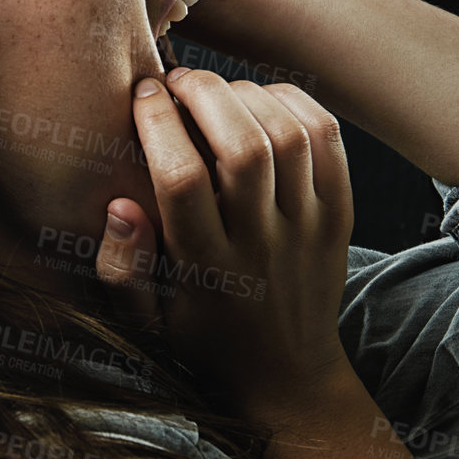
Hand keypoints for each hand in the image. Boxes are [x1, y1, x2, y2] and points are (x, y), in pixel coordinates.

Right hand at [90, 69, 355, 417]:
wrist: (288, 379)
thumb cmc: (202, 342)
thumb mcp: (144, 323)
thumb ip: (120, 269)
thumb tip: (119, 205)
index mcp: (208, 270)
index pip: (182, 179)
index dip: (158, 123)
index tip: (141, 95)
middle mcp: (263, 246)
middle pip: (242, 146)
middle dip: (204, 94)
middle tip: (177, 80)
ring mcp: (309, 229)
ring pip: (287, 135)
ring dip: (246, 94)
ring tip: (215, 91)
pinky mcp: (340, 216)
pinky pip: (327, 139)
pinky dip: (294, 104)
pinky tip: (260, 100)